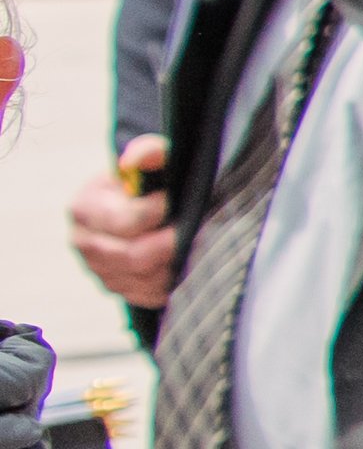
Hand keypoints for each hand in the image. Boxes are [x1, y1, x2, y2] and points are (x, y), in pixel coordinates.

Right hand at [70, 138, 178, 309]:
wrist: (142, 201)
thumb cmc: (148, 179)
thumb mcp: (150, 158)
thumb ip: (149, 153)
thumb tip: (135, 162)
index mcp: (85, 208)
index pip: (123, 222)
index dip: (155, 213)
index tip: (172, 200)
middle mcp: (85, 242)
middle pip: (131, 257)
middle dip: (168, 245)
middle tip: (191, 230)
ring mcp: (99, 269)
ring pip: (141, 280)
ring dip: (170, 265)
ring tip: (189, 245)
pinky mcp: (118, 288)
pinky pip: (147, 295)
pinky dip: (169, 283)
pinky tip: (182, 264)